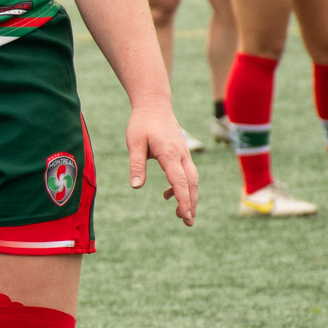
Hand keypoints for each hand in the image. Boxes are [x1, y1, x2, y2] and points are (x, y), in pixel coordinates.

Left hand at [126, 106, 197, 224]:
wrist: (154, 105)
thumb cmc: (142, 123)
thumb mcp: (134, 143)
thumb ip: (136, 165)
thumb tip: (136, 187)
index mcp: (170, 154)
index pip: (180, 182)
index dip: (183, 200)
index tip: (185, 216)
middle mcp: (181, 155)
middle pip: (192, 183)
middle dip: (191, 203)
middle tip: (188, 222)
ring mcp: (184, 154)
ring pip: (192, 179)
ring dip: (190, 197)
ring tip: (182, 215)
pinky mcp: (182, 153)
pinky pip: (187, 173)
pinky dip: (183, 187)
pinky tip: (169, 194)